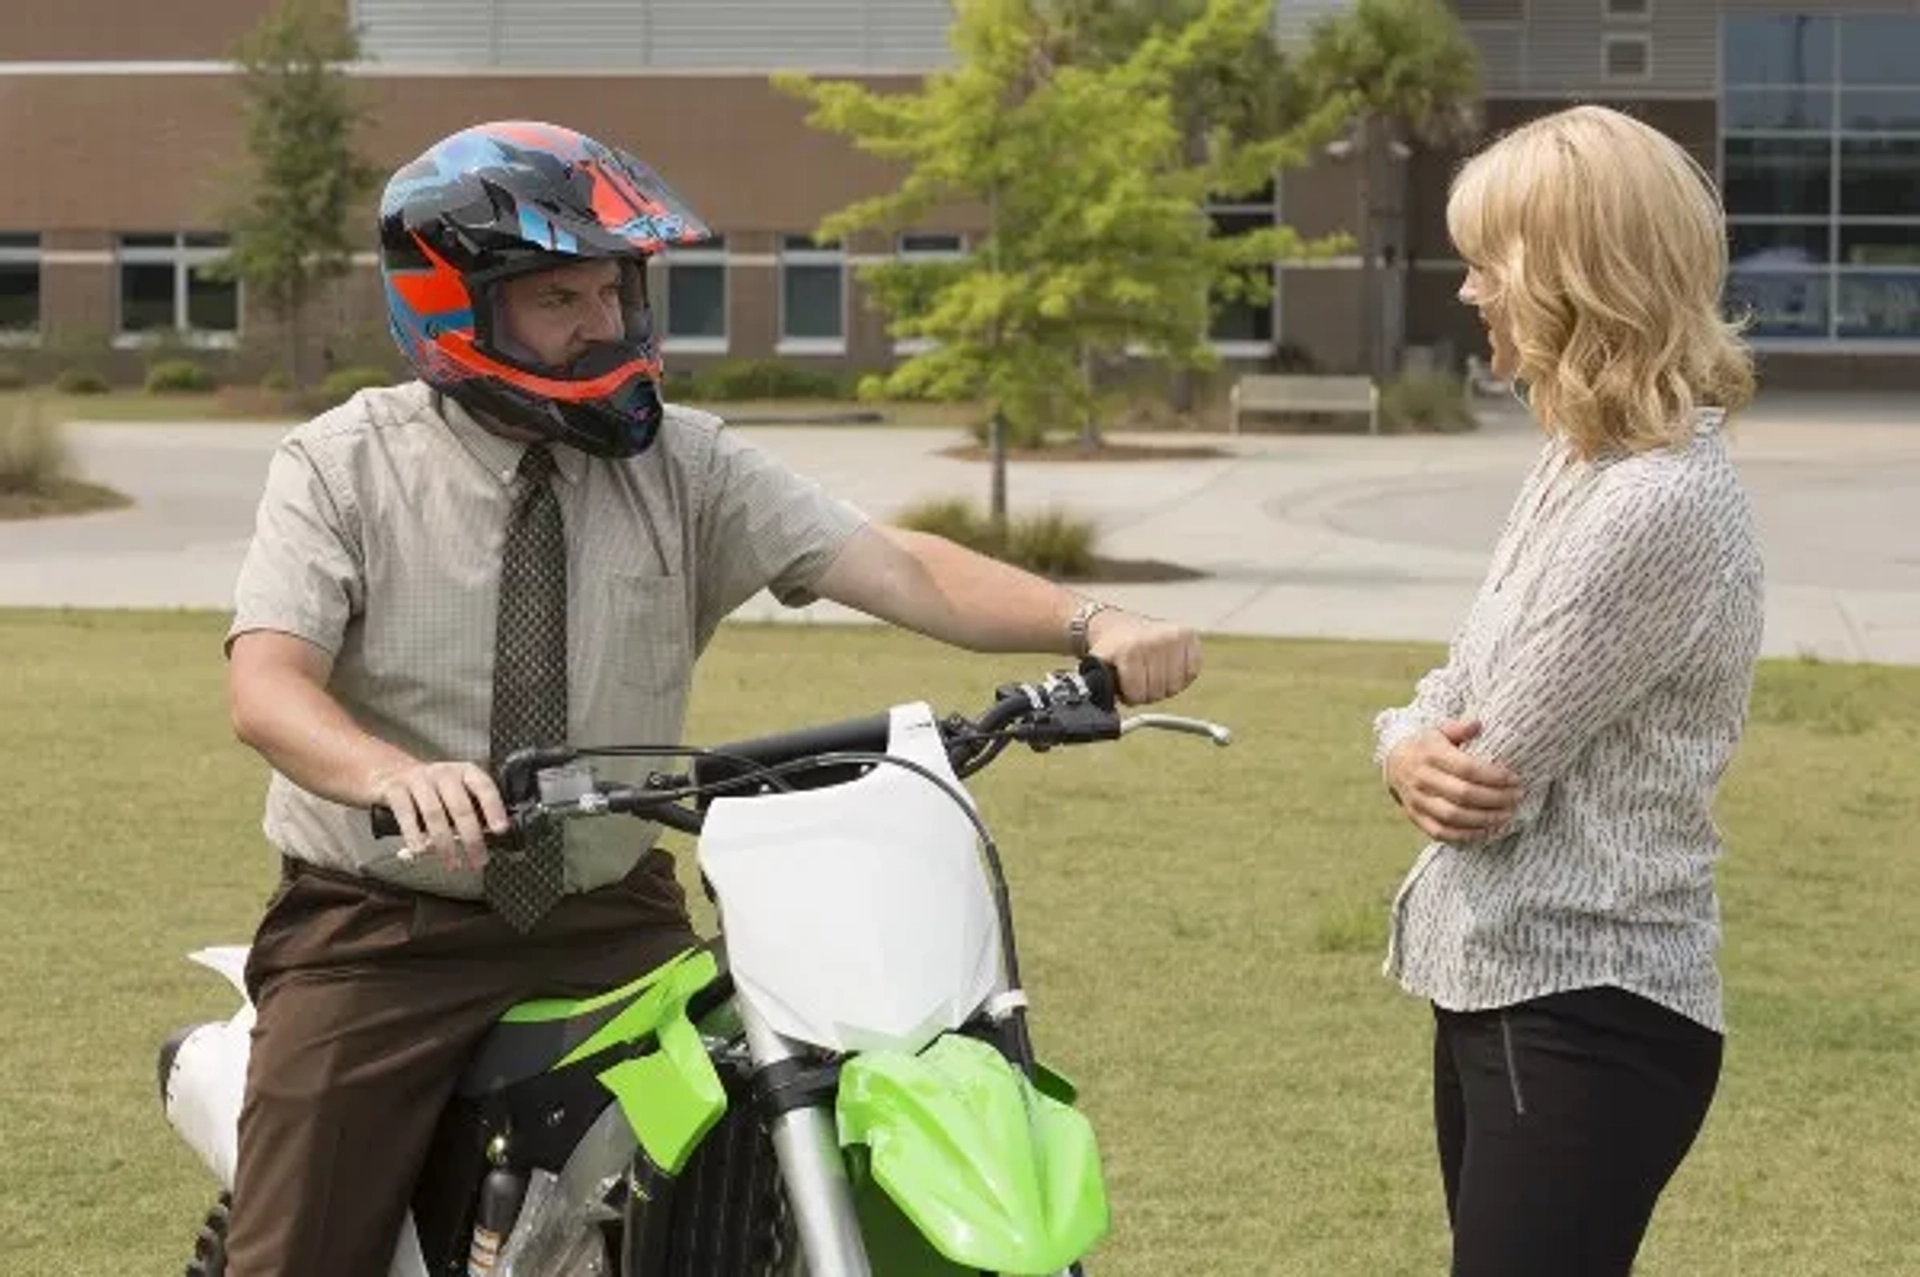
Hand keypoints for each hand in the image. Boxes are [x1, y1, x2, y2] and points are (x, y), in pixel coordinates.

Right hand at [369, 760, 509, 870]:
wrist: (388, 771)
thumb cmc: (429, 788)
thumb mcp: (454, 791)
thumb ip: (470, 809)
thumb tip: (488, 837)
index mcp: (463, 772)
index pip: (484, 787)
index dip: (494, 808)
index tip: (500, 829)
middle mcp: (443, 773)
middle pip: (460, 807)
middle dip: (472, 838)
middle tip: (478, 860)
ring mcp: (418, 780)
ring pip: (435, 814)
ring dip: (445, 844)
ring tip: (453, 863)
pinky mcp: (395, 789)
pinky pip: (406, 815)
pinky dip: (414, 836)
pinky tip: (421, 851)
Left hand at [1087, 609, 1201, 704]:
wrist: (1120, 626)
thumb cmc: (1112, 650)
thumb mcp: (1098, 667)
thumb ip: (1100, 688)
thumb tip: (1106, 714)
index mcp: (1131, 648)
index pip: (1138, 693)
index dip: (1130, 696)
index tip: (1126, 688)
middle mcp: (1156, 639)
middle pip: (1158, 692)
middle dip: (1147, 693)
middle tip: (1139, 682)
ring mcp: (1176, 637)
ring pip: (1175, 686)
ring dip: (1163, 687)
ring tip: (1151, 675)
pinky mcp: (1190, 638)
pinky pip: (1191, 673)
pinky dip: (1180, 677)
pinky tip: (1167, 668)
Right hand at [1384, 719, 1522, 842]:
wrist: (1394, 762)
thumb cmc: (1427, 746)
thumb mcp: (1439, 731)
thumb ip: (1459, 728)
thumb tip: (1478, 725)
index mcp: (1430, 754)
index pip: (1467, 768)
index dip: (1494, 776)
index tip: (1514, 779)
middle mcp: (1422, 778)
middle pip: (1464, 794)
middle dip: (1496, 798)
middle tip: (1516, 797)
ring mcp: (1417, 800)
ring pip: (1454, 816)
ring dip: (1485, 819)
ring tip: (1507, 814)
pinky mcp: (1415, 817)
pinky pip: (1441, 831)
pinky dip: (1465, 834)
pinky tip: (1486, 830)